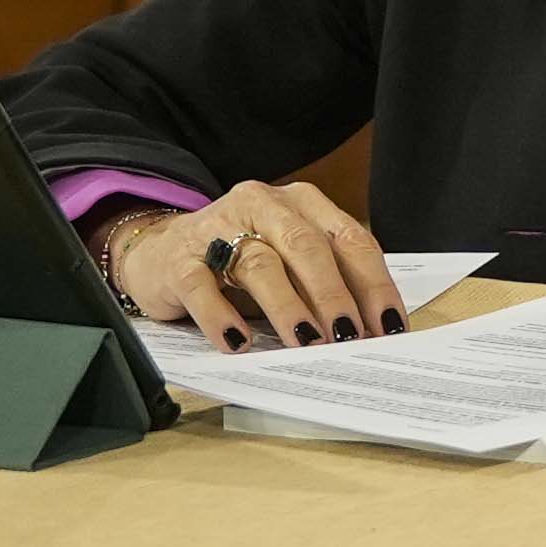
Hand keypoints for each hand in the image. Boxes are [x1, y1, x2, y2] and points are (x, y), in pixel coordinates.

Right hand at [98, 179, 399, 351]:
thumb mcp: (287, 261)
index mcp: (301, 203)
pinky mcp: (178, 260)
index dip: (372, 283)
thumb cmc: (238, 261)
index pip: (349, 239)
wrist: (157, 252)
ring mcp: (217, 229)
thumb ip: (322, 283)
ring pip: (260, 264)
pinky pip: (202, 287)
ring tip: (306, 342)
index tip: (388, 325)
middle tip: (349, 335)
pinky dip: (222, 316)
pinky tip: (238, 343)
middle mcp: (262, 206)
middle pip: (307, 247)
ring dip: (287, 307)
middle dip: (333, 294)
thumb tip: (366, 331)